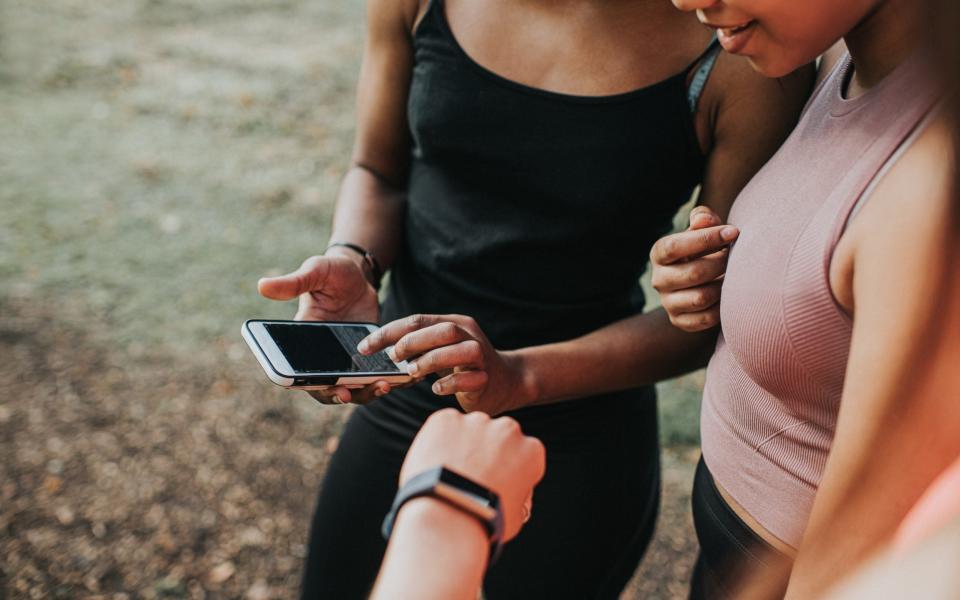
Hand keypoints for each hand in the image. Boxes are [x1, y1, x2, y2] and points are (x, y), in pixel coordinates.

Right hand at [258, 252, 385, 403]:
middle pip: (329, 388)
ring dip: (367, 392)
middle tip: (354, 393)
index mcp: (303, 341)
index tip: (331, 389)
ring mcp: (346, 358)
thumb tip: (262, 285)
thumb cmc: (331, 271)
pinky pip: (373, 376)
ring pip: (354, 387)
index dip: (314, 386)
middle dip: (342, 395)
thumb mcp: (314, 272)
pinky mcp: (367, 356)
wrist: (358, 274)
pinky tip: (402, 378)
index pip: (302, 373)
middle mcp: (323, 356)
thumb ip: (293, 282)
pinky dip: (386, 381)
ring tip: (385, 384)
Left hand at [358, 314, 529, 414]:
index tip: (365, 346)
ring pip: (460, 350)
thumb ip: (419, 348)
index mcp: (456, 323)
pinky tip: (436, 389)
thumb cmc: (464, 365)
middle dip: (413, 341)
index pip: (419, 320)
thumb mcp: (441, 350)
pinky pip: (469, 378)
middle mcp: (470, 336)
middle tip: (393, 356)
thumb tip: (384, 352)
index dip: (389, 332)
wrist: (507, 382)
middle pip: (443, 330)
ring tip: (413, 372)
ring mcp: (481, 358)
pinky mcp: (486, 380)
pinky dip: (450, 383)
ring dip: (432, 360)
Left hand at [400, 408, 545, 540]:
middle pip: (498, 435)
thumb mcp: (517, 515)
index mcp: (531, 451)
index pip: (521, 453)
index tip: (494, 481)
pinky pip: (443, 425)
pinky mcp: (446, 418)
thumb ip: (519, 494)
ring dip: (462, 444)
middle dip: (486, 450)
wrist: (446, 518)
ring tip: (447, 472)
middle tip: (469, 475)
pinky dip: (438, 439)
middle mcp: (508, 429)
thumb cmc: (482, 523)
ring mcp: (476, 421)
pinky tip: (434, 462)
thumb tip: (514, 492)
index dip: (507, 468)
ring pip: (470, 428)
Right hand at [650, 206, 738, 331]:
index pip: (674, 246)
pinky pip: (706, 318)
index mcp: (659, 253)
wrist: (701, 281)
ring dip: (723, 286)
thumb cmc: (704, 249)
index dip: (705, 238)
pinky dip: (722, 306)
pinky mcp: (680, 321)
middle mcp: (658, 279)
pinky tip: (728, 294)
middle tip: (736, 257)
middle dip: (721, 264)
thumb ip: (704, 219)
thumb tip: (704, 220)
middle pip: (694, 273)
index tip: (733, 232)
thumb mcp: (703, 230)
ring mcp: (668, 303)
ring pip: (701, 297)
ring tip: (732, 276)